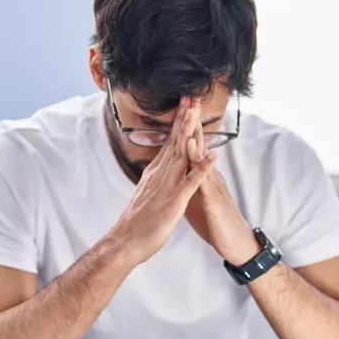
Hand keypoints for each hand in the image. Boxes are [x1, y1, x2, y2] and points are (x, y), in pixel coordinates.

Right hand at [107, 99, 217, 265]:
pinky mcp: (175, 202)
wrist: (125, 243)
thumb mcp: (146, 194)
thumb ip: (154, 180)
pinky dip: (203, 168)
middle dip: (184, 118)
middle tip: (191, 96)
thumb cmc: (136, 223)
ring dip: (191, 133)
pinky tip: (214, 156)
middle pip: (175, 141)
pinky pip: (192, 182)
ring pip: (181, 154)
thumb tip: (158, 170)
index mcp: (155, 173)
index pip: (169, 142)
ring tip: (197, 113)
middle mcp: (160, 174)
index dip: (178, 122)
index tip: (185, 104)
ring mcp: (167, 186)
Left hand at [183, 101, 260, 264]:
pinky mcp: (214, 200)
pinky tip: (193, 150)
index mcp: (203, 177)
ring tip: (190, 114)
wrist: (237, 245)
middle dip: (194, 122)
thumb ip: (190, 184)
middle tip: (189, 97)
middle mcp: (210, 177)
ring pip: (202, 157)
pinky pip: (204, 178)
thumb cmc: (217, 223)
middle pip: (201, 144)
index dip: (188, 128)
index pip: (194, 147)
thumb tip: (180, 174)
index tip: (181, 107)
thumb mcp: (198, 200)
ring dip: (197, 135)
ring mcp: (213, 186)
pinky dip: (199, 163)